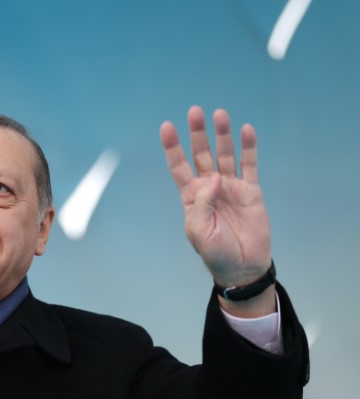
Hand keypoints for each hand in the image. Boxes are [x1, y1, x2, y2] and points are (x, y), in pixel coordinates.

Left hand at [160, 106, 271, 288]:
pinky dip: (248, 147)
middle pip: (201, 154)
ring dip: (222, 135)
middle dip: (198, 133)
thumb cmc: (216, 253)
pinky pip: (249, 165)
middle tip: (195, 112)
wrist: (242, 267)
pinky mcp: (251, 191)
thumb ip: (202, 203)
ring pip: (225, 154)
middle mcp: (210, 188)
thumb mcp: (199, 230)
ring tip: (220, 114)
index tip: (167, 126)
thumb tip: (214, 177)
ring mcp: (230, 187)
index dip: (173, 147)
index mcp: (191, 197)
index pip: (179, 166)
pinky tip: (245, 130)